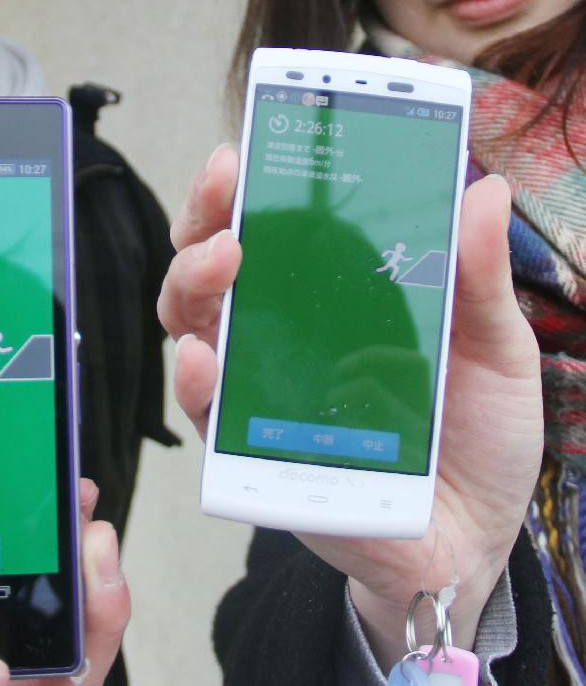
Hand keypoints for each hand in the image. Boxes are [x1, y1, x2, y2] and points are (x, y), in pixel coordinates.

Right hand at [159, 148, 542, 668]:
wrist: (473, 538)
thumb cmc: (477, 434)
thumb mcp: (493, 346)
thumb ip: (479, 276)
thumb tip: (485, 189)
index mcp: (332, 295)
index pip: (272, 227)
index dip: (249, 186)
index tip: (246, 147)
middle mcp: (282, 334)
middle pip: (214, 264)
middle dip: (207, 219)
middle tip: (227, 191)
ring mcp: (261, 390)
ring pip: (193, 324)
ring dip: (193, 283)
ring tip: (222, 259)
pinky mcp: (253, 452)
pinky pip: (208, 414)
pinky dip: (196, 382)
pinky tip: (202, 358)